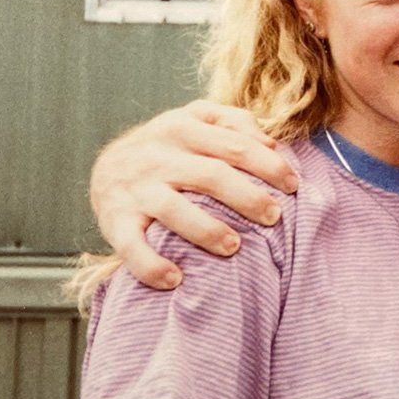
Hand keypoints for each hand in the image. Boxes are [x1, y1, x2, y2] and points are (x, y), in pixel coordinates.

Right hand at [90, 100, 298, 288]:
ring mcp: (135, 190)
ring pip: (173, 210)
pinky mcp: (115, 221)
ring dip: (207, 230)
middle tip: (274, 216)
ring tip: (234, 246)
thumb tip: (272, 143)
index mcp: (182, 128)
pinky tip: (175, 279)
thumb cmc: (169, 146)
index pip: (234, 145)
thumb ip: (234, 123)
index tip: (293, 185)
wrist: (105, 167)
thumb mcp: (196, 119)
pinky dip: (151, 265)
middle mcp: (158, 156)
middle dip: (247, 197)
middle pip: (210, 175)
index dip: (268, 165)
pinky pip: (131, 247)